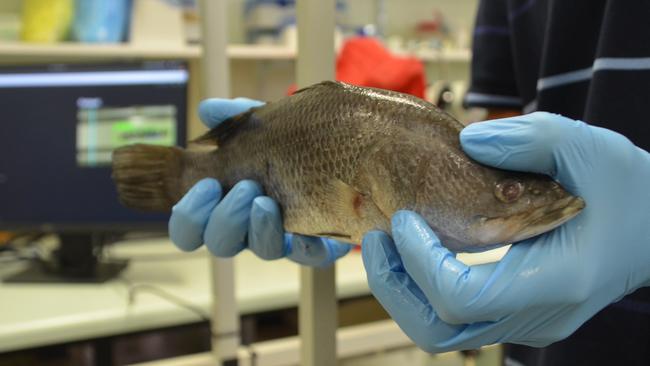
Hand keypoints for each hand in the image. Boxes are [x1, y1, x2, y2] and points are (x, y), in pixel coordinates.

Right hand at [169, 98, 351, 265]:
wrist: (337, 159)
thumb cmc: (288, 148)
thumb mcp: (264, 128)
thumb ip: (237, 118)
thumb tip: (209, 109)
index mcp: (225, 207)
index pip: (189, 230)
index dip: (190, 215)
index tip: (208, 184)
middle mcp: (249, 229)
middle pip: (220, 244)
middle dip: (226, 218)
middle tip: (245, 187)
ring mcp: (282, 240)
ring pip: (262, 251)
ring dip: (260, 228)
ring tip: (267, 201)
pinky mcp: (316, 246)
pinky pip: (309, 257)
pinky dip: (306, 245)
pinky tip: (307, 230)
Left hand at [361, 112, 649, 351]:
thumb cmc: (625, 188)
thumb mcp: (585, 147)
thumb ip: (527, 139)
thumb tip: (467, 142)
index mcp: (556, 281)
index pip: (463, 298)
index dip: (421, 263)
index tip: (404, 220)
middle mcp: (538, 316)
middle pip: (440, 330)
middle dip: (395, 286)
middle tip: (375, 237)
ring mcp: (526, 324)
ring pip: (442, 333)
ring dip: (403, 291)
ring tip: (386, 242)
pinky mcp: (517, 318)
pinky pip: (455, 320)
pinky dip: (423, 290)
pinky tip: (414, 251)